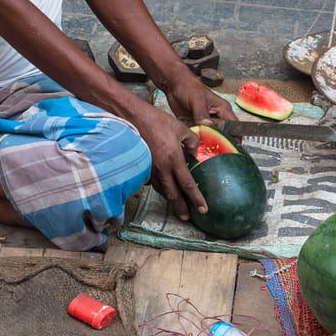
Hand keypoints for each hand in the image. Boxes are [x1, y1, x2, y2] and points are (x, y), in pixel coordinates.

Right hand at [139, 79, 235, 220]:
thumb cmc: (156, 121)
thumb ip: (192, 141)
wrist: (132, 118)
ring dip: (171, 201)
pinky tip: (165, 190)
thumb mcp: (180, 127)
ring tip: (178, 208)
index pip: (187, 184)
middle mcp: (162, 168)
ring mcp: (150, 169)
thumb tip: (195, 153)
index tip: (203, 208)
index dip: (196, 198)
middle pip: (173, 195)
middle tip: (188, 218)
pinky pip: (153, 183)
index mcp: (173, 159)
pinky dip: (161, 190)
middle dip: (181, 208)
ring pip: (162, 191)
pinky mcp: (143, 167)